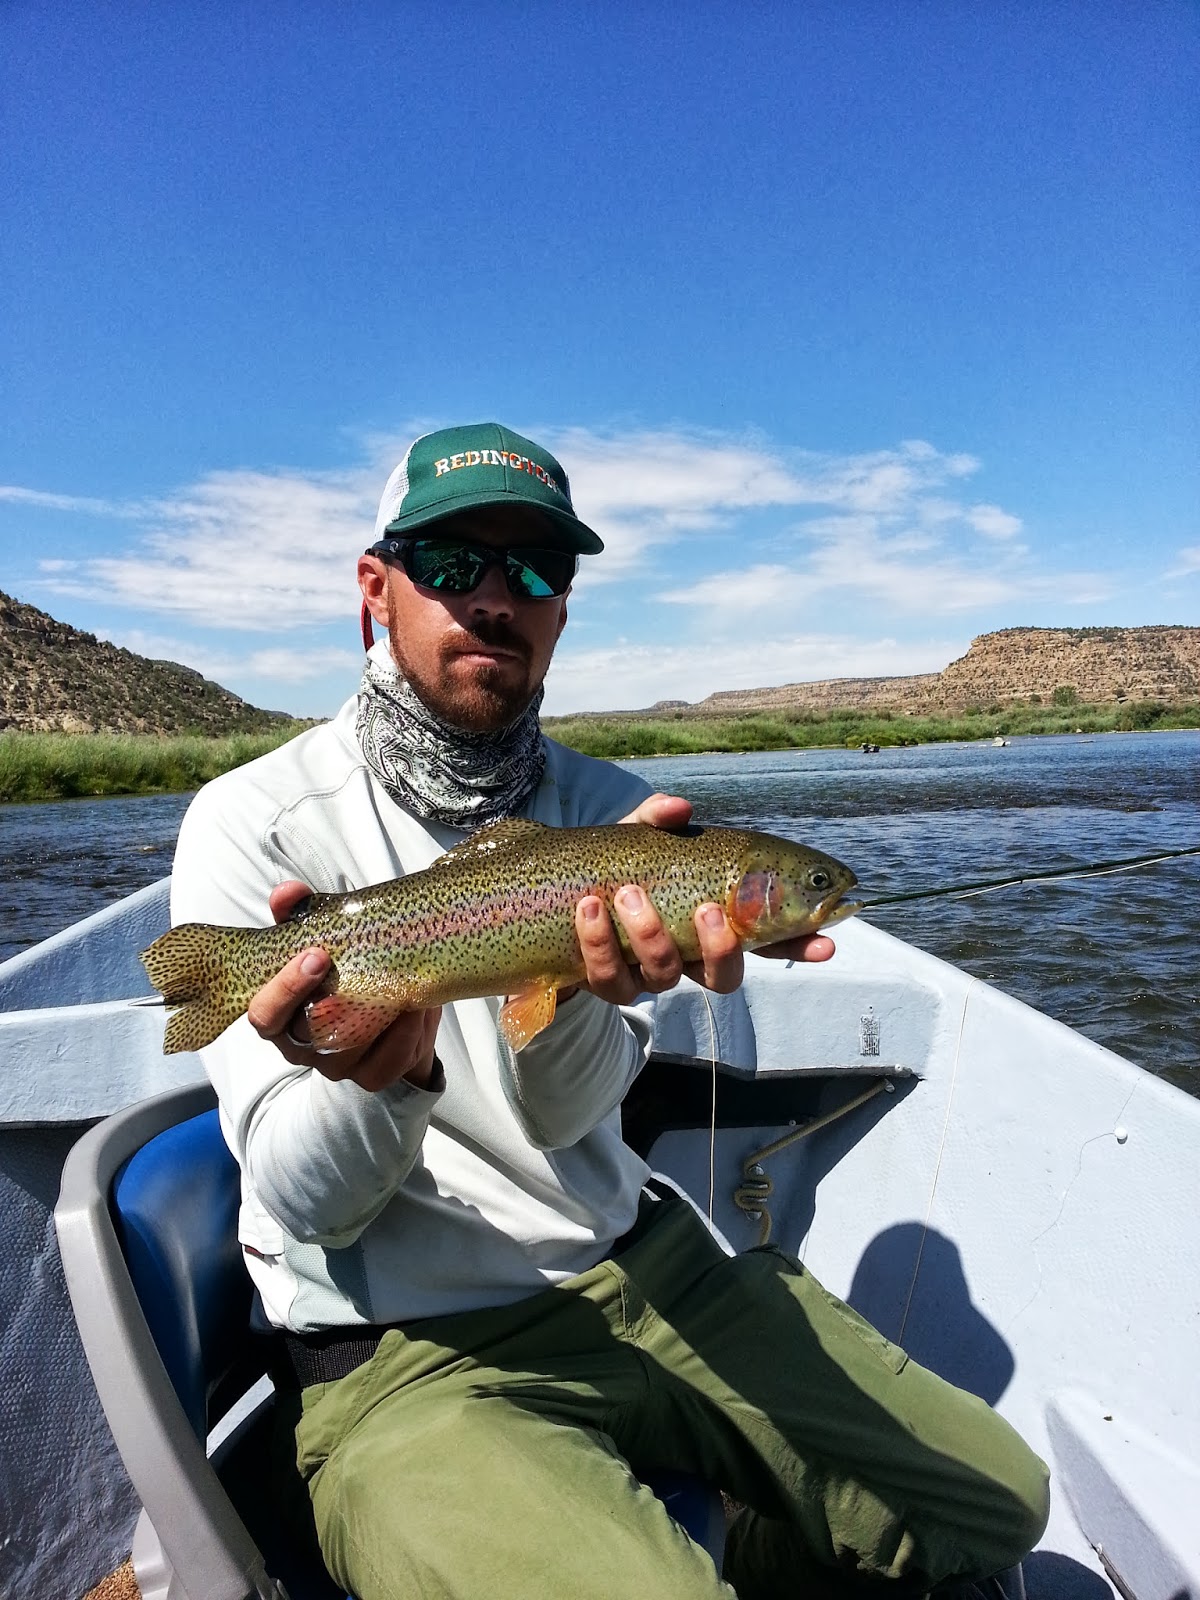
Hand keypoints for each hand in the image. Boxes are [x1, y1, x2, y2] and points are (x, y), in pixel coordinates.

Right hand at [244, 881, 441, 1091]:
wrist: (393, 1001)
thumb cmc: (344, 965)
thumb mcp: (322, 934)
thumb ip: (299, 912)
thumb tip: (286, 893)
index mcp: (279, 1015)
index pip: (264, 1015)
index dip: (284, 989)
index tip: (316, 953)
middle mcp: (302, 1046)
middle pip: (307, 1037)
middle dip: (338, 1000)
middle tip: (371, 965)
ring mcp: (337, 1065)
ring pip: (353, 1050)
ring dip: (382, 1012)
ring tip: (408, 980)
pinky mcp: (373, 1075)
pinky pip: (388, 1064)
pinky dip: (407, 1036)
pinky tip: (420, 1008)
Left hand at [567, 792, 833, 1005]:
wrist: (545, 902)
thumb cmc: (610, 868)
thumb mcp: (634, 839)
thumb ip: (656, 821)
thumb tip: (678, 808)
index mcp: (708, 922)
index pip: (765, 940)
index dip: (798, 944)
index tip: (827, 943)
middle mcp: (683, 956)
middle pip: (723, 976)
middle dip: (722, 950)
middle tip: (708, 911)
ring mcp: (645, 974)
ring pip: (663, 976)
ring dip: (650, 936)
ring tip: (630, 895)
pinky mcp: (604, 982)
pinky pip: (608, 977)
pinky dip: (598, 941)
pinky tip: (589, 908)